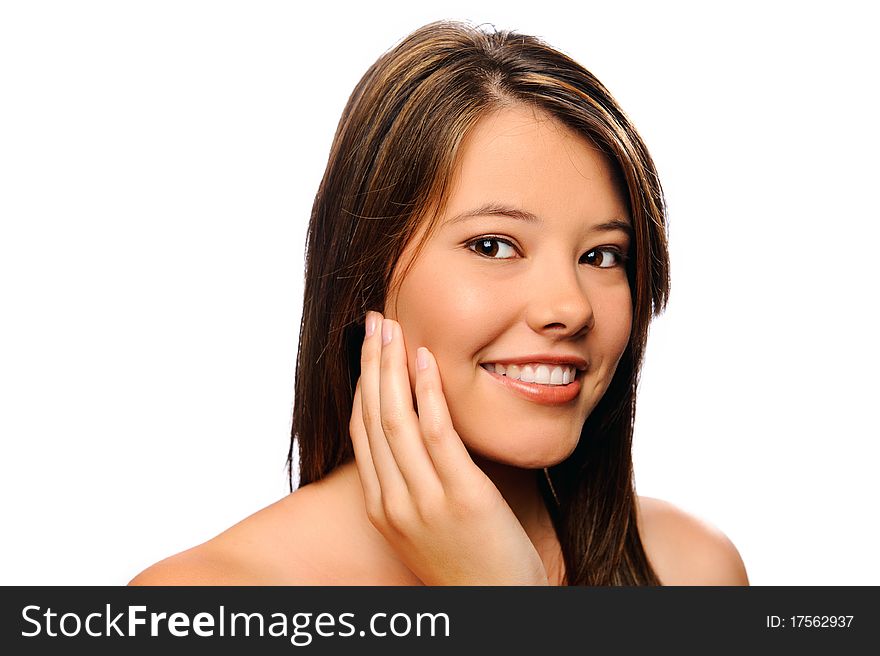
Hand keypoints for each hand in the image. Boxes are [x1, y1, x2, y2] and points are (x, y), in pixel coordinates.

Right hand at [349, 310, 549, 585]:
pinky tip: (426, 360)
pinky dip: (428, 393)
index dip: (362, 385)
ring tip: (392, 327)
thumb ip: (416, 485)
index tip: (368, 350)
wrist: (499, 610)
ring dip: (391, 367)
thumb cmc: (471, 566)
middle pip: (372, 418)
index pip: (362, 433)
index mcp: (380, 508)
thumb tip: (421, 438)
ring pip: (396, 420)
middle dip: (371, 364)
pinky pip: (437, 434)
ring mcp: (424, 502)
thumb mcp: (428, 528)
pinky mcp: (462, 498)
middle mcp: (392, 503)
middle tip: (374, 321)